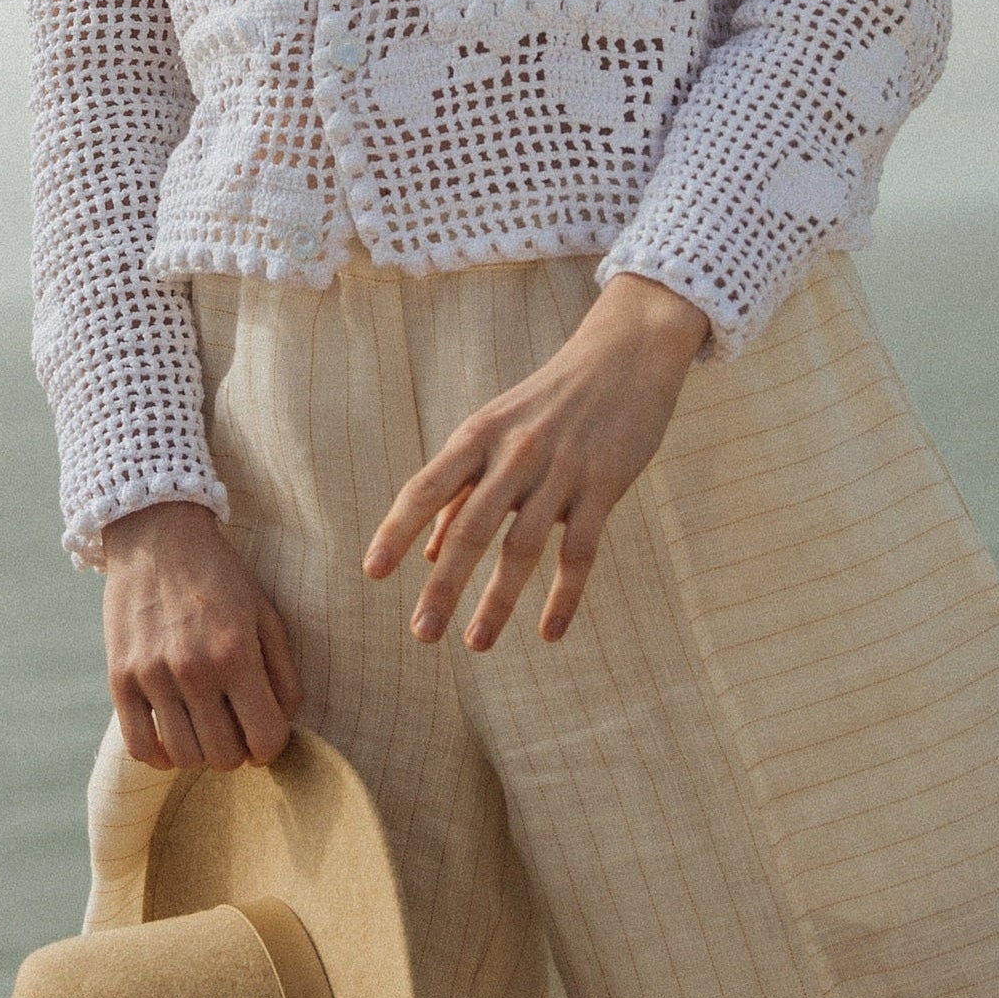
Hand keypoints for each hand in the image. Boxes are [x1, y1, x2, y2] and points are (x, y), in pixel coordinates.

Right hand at [100, 501, 303, 770]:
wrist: (155, 533)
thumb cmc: (219, 575)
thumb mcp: (264, 613)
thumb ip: (282, 673)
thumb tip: (282, 723)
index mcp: (236, 653)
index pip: (265, 740)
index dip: (271, 745)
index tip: (264, 731)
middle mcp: (193, 669)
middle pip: (224, 757)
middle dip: (237, 750)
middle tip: (234, 727)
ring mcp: (152, 676)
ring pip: (183, 756)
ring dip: (200, 751)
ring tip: (204, 726)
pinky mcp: (120, 678)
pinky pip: (140, 745)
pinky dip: (159, 753)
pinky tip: (172, 734)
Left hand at [363, 275, 707, 651]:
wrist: (626, 354)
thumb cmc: (549, 400)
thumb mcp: (495, 430)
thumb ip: (462, 488)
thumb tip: (427, 554)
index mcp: (478, 435)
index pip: (426, 487)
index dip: (397, 530)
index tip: (372, 573)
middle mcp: (514, 452)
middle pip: (470, 528)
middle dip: (443, 585)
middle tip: (421, 633)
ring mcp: (561, 469)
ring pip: (523, 547)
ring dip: (498, 600)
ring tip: (475, 643)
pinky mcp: (605, 484)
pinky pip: (580, 551)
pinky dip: (564, 596)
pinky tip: (549, 633)